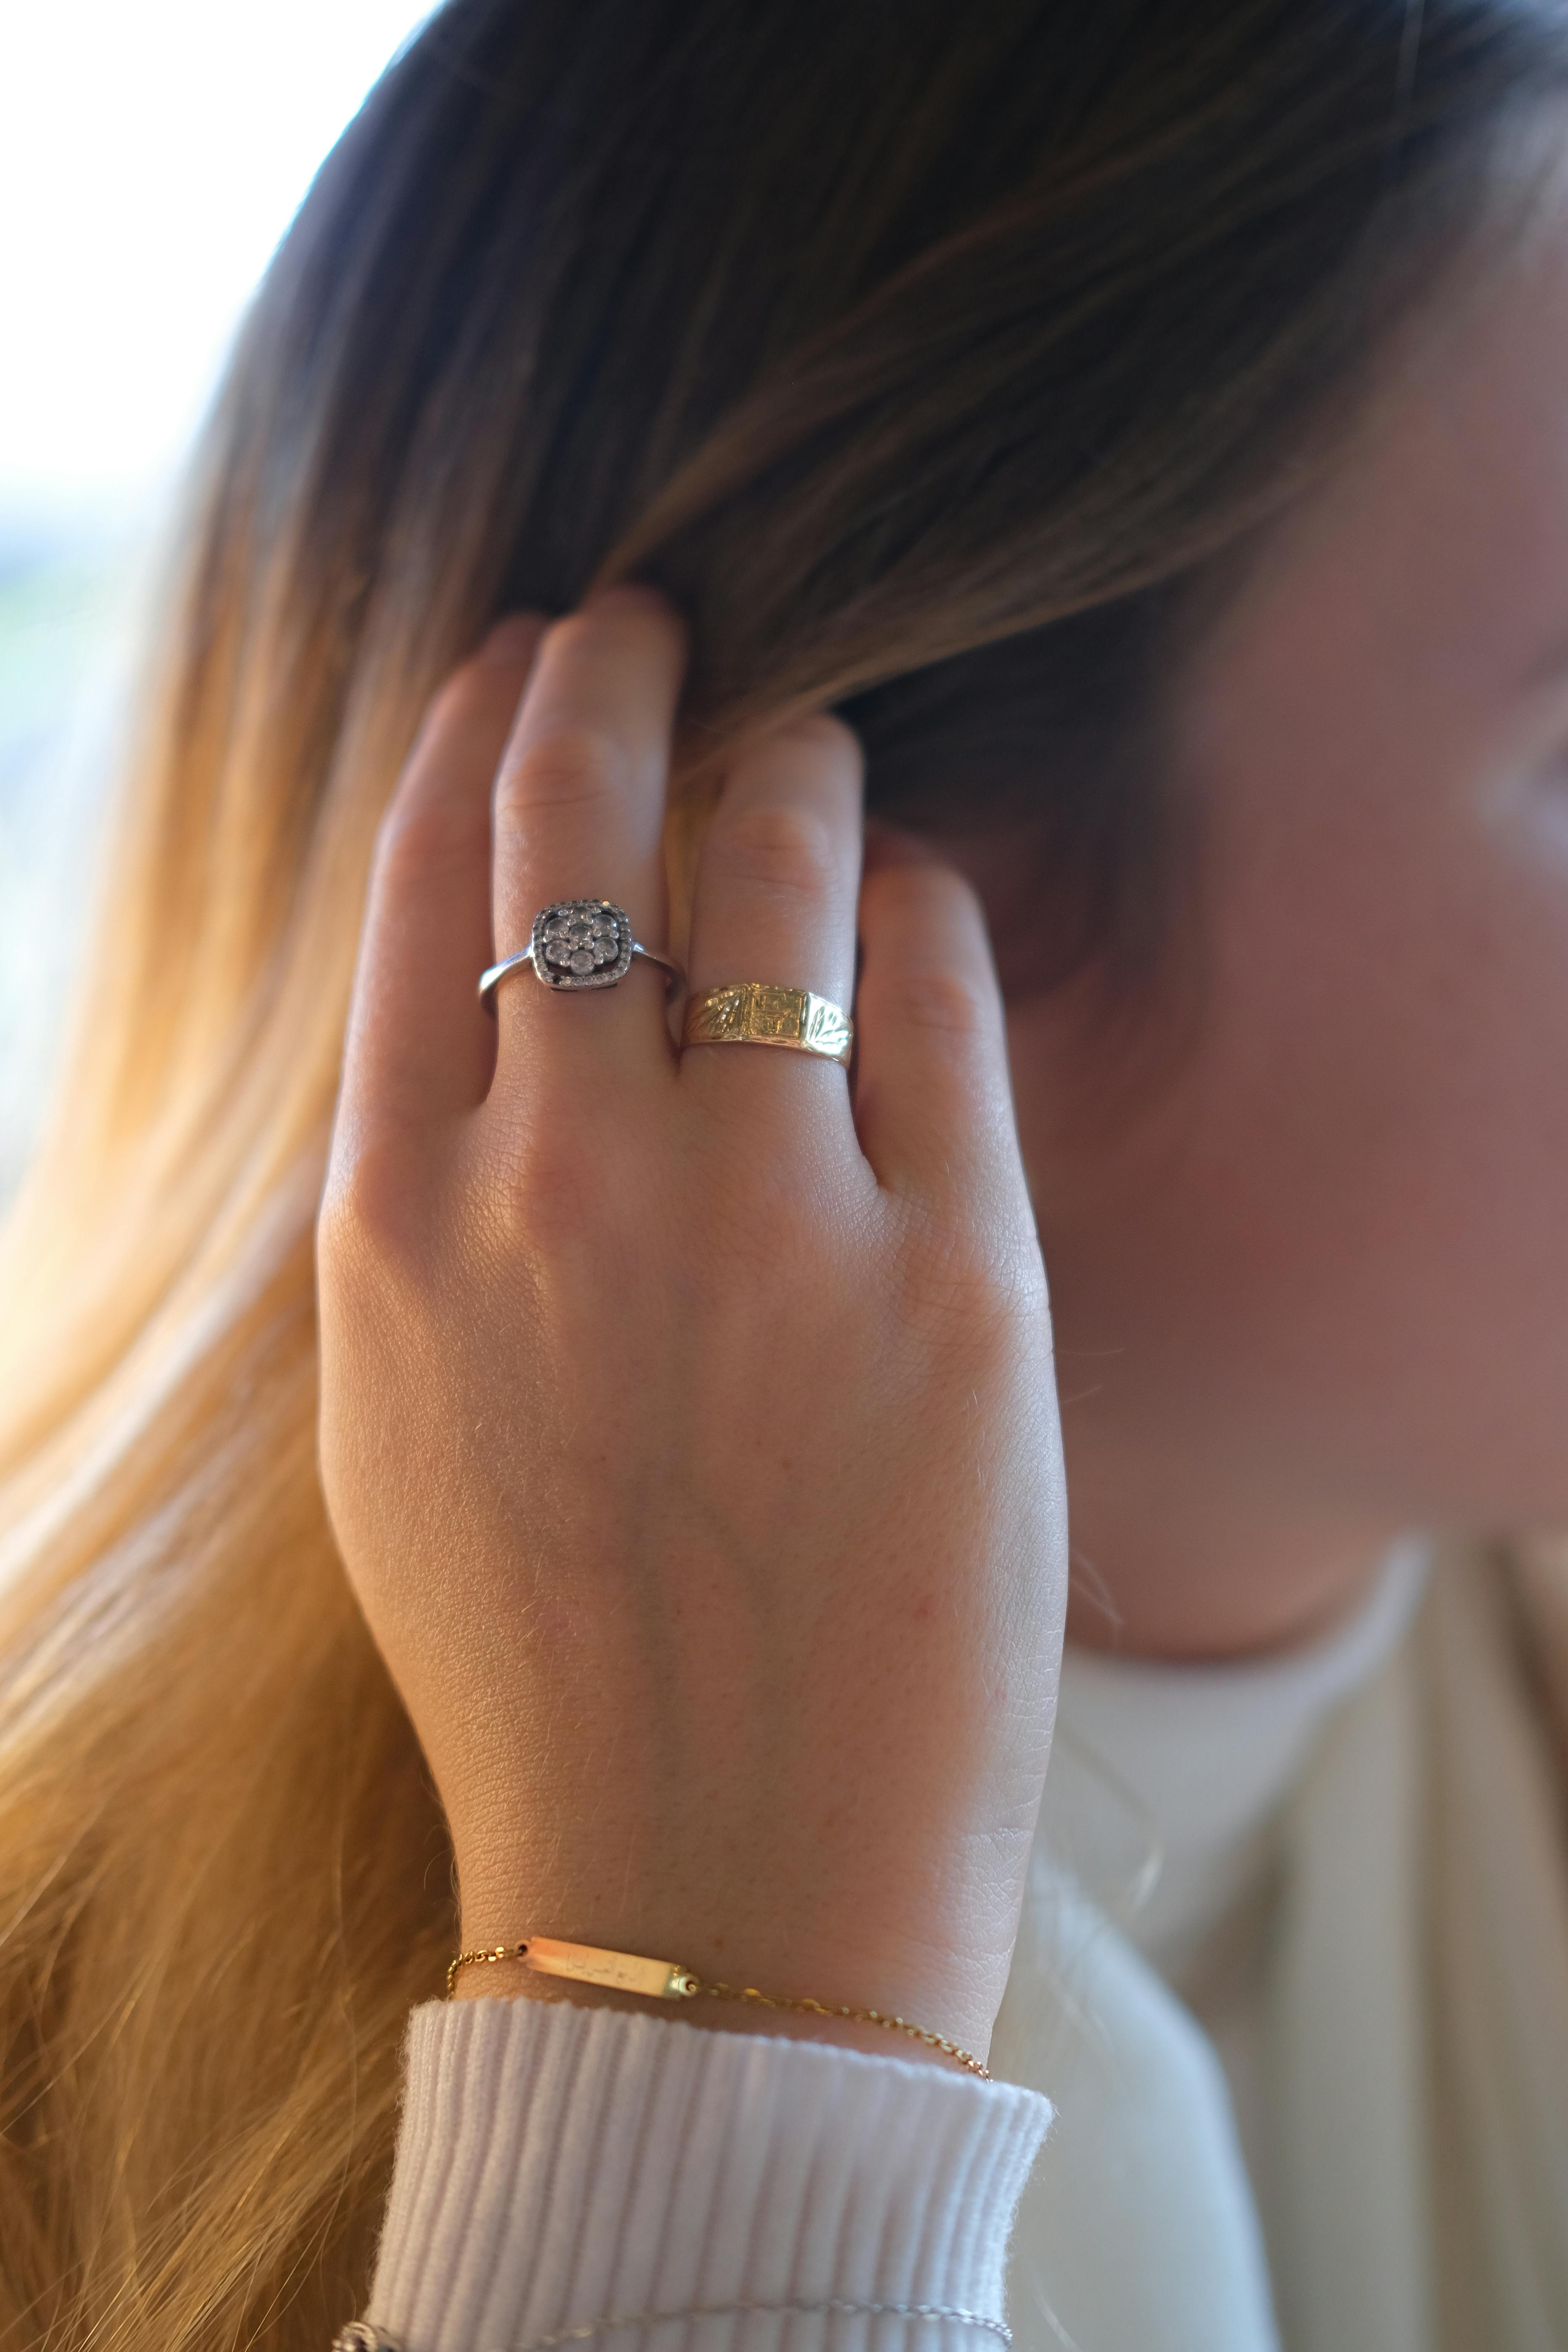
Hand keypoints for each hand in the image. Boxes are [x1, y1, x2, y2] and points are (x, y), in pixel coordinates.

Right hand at [317, 589, 1066, 2063]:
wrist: (705, 1890)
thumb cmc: (546, 1661)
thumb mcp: (407, 1418)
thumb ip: (429, 1206)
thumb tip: (498, 1014)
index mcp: (398, 1222)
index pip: (426, 878)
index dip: (479, 729)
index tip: (522, 658)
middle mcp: (565, 1185)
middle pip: (589, 815)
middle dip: (624, 674)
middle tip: (662, 624)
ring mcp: (762, 1223)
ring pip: (782, 852)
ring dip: (800, 762)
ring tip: (816, 749)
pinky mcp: (953, 1278)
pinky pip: (941, 987)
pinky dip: (926, 906)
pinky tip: (916, 901)